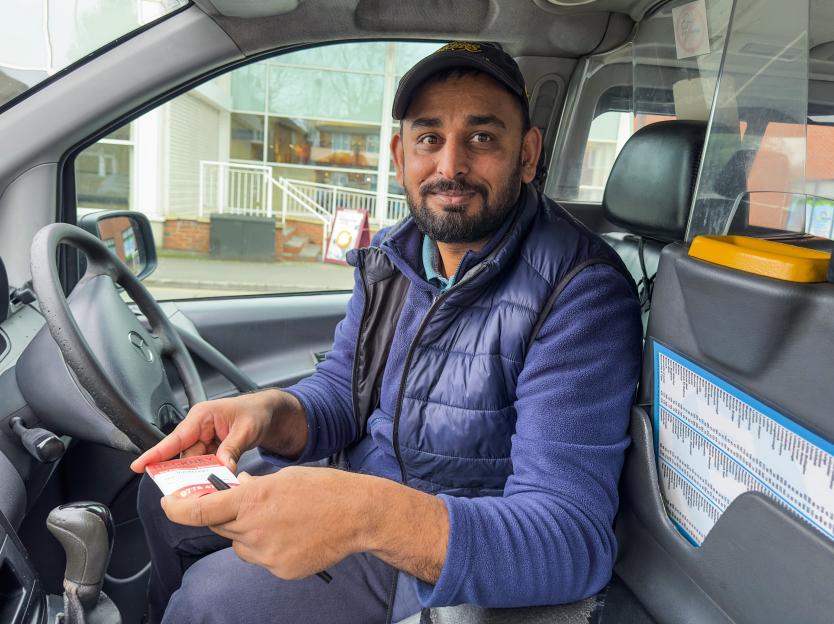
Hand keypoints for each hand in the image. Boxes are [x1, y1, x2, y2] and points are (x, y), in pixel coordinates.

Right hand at [130, 389, 302, 473]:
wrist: (270, 413)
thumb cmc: (257, 412)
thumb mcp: (247, 429)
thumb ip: (232, 448)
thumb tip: (222, 468)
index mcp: (202, 416)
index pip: (175, 438)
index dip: (156, 453)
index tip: (139, 466)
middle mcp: (199, 428)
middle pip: (184, 456)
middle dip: (189, 473)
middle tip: (197, 487)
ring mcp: (204, 439)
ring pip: (194, 463)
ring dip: (201, 475)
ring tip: (212, 483)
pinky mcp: (211, 448)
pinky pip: (205, 464)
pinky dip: (210, 473)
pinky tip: (217, 479)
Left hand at [160, 466, 449, 582]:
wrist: (358, 514)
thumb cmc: (325, 489)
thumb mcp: (283, 477)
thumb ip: (252, 487)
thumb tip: (233, 489)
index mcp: (252, 499)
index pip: (199, 511)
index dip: (177, 509)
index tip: (168, 504)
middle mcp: (254, 529)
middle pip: (220, 527)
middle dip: (226, 516)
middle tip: (246, 505)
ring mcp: (266, 554)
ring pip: (240, 545)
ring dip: (248, 533)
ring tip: (281, 520)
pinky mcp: (280, 569)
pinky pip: (261, 558)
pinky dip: (269, 547)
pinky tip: (292, 534)